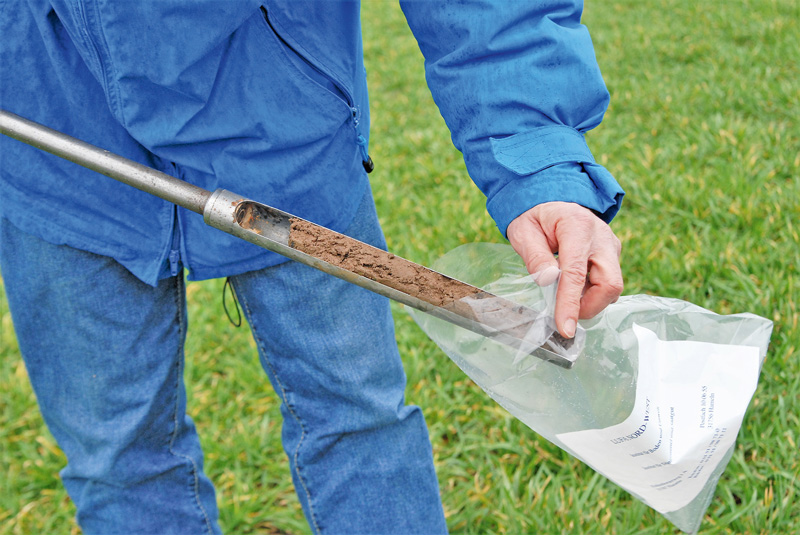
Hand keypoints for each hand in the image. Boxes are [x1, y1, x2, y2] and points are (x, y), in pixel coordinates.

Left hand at [506, 201, 622, 337]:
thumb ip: (535, 257)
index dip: (570, 304)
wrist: (550, 200)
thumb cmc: (534, 217)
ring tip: (562, 295)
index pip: (576, 273)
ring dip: (589, 300)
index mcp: (577, 226)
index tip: (565, 328)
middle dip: (589, 307)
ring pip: (612, 286)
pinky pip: (608, 282)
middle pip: (610, 283)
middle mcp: (601, 236)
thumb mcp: (524, 232)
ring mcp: (610, 245)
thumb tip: (547, 281)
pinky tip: (572, 288)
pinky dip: (591, 293)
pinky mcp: (612, 254)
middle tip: (564, 314)